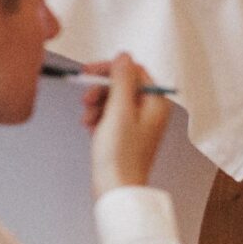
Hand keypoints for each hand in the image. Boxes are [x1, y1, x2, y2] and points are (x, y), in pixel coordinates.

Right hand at [85, 53, 169, 195]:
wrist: (116, 187)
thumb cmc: (120, 155)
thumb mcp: (119, 111)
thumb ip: (122, 81)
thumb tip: (124, 56)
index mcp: (156, 103)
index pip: (135, 71)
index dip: (111, 69)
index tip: (89, 71)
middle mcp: (151, 111)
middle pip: (122, 86)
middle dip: (100, 91)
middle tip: (86, 101)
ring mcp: (139, 123)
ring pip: (112, 101)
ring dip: (96, 106)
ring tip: (88, 121)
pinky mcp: (126, 134)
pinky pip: (109, 116)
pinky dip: (97, 119)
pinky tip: (91, 129)